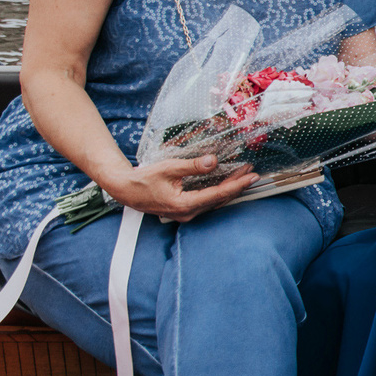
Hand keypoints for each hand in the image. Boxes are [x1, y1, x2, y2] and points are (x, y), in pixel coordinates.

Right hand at [99, 153, 258, 223]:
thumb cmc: (143, 179)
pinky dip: (217, 190)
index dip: (237, 185)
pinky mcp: (183, 210)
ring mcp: (185, 213)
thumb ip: (192, 166)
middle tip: (251, 173)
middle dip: (236, 185)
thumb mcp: (168, 168)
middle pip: (219, 199)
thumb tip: (213, 161)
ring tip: (242, 174)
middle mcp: (187, 213)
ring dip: (228, 188)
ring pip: (213, 201)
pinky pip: (206, 201)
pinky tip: (225, 181)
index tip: (251, 177)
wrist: (124, 189)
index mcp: (184, 205)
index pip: (218, 195)